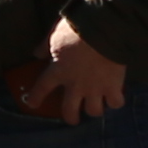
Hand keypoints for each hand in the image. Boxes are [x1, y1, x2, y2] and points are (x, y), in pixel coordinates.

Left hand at [3, 19, 130, 124]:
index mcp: (58, 71)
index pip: (42, 87)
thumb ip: (45, 46)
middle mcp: (75, 85)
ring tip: (95, 107)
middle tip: (73, 118)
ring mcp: (95, 88)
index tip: (32, 104)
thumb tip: (36, 54)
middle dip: (71, 117)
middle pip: (70, 111)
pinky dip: (115, 101)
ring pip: (93, 111)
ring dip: (94, 110)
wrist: (103, 29)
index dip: (36, 97)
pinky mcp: (113, 87)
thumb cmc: (76, 29)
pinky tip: (115, 98)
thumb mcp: (54, 34)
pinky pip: (115, 103)